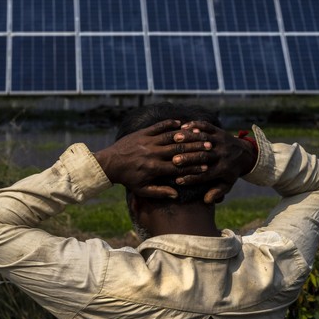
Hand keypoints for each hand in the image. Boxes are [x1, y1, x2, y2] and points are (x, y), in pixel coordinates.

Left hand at [94, 119, 213, 198]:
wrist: (109, 164)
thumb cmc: (128, 179)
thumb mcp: (142, 189)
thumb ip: (160, 192)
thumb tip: (176, 195)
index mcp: (154, 168)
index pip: (178, 168)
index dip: (193, 167)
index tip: (206, 167)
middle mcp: (153, 153)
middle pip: (178, 150)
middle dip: (195, 149)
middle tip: (209, 147)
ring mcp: (148, 141)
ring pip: (171, 137)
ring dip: (186, 136)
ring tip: (199, 135)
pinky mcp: (142, 133)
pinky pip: (159, 127)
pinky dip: (170, 124)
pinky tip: (181, 123)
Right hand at [173, 121, 257, 203]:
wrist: (245, 153)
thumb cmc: (231, 171)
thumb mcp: (227, 183)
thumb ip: (217, 192)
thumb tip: (207, 200)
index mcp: (223, 169)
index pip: (206, 175)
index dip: (193, 178)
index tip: (178, 181)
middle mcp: (222, 155)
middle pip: (204, 157)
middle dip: (189, 158)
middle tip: (174, 160)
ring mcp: (221, 141)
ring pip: (204, 139)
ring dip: (190, 139)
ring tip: (176, 140)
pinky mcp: (219, 131)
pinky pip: (207, 127)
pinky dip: (196, 125)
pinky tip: (183, 126)